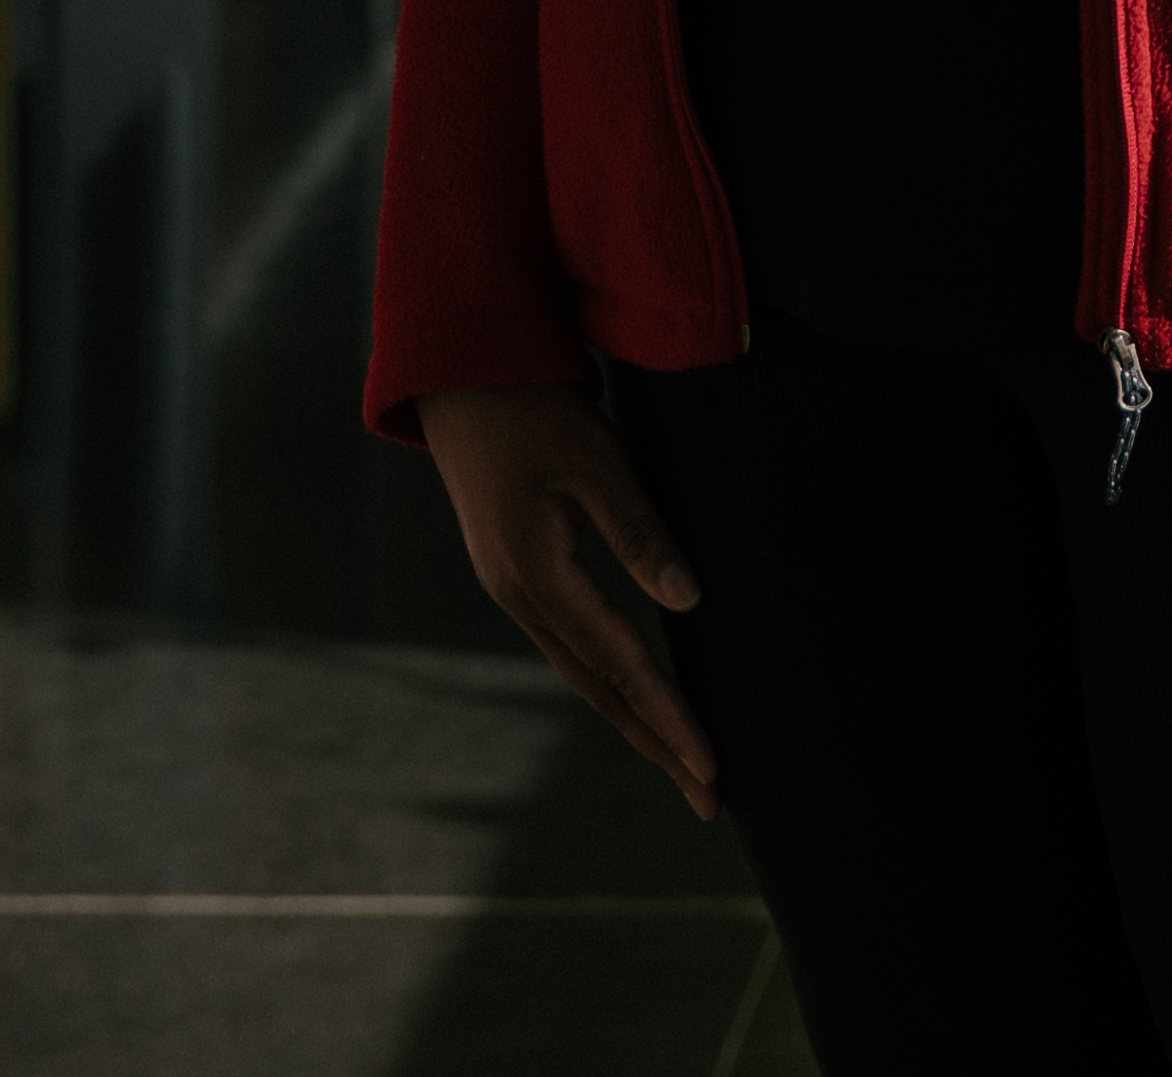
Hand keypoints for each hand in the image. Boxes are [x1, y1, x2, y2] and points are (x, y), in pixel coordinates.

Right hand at [419, 382, 721, 819]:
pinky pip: (570, 643)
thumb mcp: (595, 463)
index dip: (671, 719)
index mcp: (539, 577)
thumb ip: (641, 533)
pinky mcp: (516, 570)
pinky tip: (631, 691)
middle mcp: (521, 596)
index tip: (711, 768)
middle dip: (656, 744)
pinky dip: (608, 678)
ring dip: (633, 718)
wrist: (461, 374)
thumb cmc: (535, 409)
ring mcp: (513, 587)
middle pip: (599, 690)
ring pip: (582, 672)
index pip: (622, 667)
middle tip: (709, 797)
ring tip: (681, 759)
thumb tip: (688, 604)